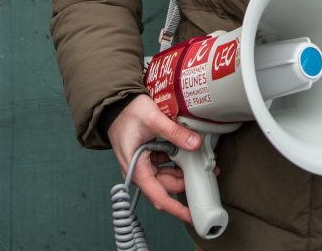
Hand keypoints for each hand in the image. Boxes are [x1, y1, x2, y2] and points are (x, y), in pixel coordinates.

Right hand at [108, 94, 202, 223]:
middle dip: (186, 182)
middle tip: (206, 172)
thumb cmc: (126, 113)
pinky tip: (187, 151)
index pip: (159, 197)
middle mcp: (140, 172)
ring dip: (183, 170)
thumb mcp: (153, 119)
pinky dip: (177, 161)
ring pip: (168, 176)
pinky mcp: (148, 157)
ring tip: (200, 161)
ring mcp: (144, 165)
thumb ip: (174, 132)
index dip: (177, 209)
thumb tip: (195, 144)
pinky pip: (165, 165)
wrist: (115, 105)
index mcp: (137, 169)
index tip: (191, 216)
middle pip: (167, 186)